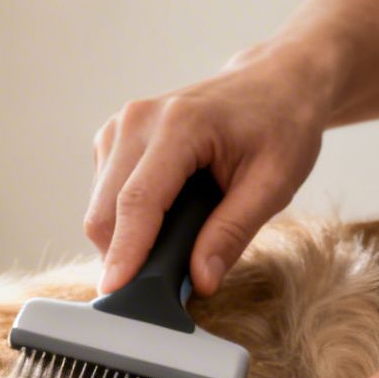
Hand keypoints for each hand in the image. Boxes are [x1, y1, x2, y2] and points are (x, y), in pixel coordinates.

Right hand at [86, 51, 327, 296]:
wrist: (273, 84)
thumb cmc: (279, 127)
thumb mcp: (274, 183)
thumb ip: (234, 231)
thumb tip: (201, 281)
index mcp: (179, 125)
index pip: (138, 201)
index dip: (124, 252)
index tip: (115, 293)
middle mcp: (137, 121)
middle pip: (105, 210)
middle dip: (124, 256)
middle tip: (164, 287)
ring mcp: (119, 128)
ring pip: (98, 208)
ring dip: (125, 240)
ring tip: (175, 244)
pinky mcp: (113, 140)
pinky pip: (103, 198)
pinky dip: (125, 222)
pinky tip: (164, 218)